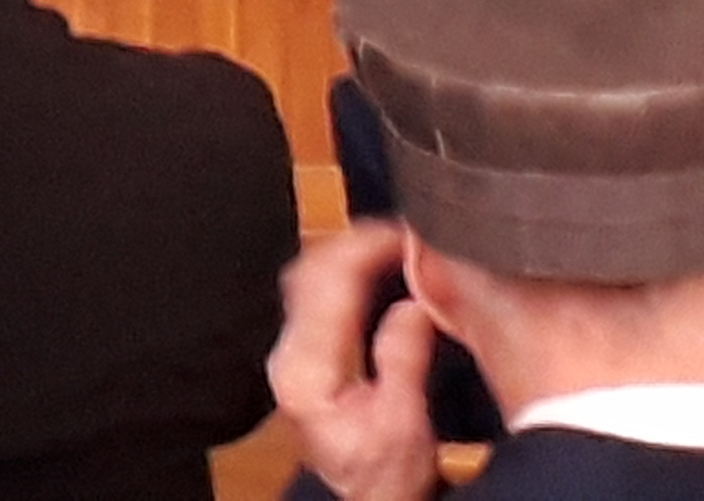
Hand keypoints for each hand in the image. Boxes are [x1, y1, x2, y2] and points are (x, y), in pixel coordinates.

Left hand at [269, 221, 442, 500]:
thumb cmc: (384, 476)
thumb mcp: (404, 425)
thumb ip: (404, 358)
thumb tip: (413, 302)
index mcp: (308, 368)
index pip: (326, 283)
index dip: (365, 246)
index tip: (403, 231)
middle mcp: (290, 355)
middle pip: (309, 272)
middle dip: (354, 241)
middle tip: (400, 228)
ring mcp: (292, 354)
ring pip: (308, 280)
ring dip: (348, 254)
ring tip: (391, 242)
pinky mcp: (303, 357)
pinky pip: (315, 297)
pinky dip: (344, 275)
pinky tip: (373, 270)